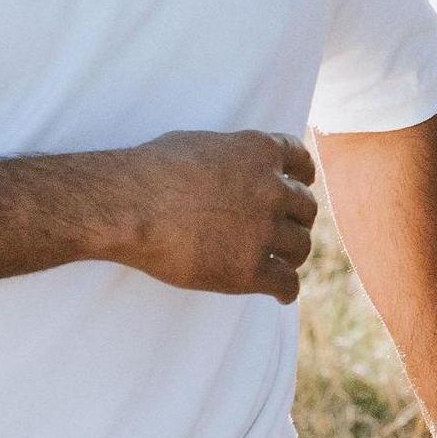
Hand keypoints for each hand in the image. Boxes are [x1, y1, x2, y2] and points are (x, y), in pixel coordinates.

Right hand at [108, 130, 317, 299]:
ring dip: (292, 254)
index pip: (300, 161)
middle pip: (306, 208)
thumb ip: (230, 156)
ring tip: (281, 263)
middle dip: (296, 219)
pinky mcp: (249, 269)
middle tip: (285, 231)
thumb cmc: (151, 171)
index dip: (303, 176)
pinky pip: (286, 283)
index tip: (302, 185)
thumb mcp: (201, 144)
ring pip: (301, 246)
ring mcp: (263, 230)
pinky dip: (286, 289)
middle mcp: (271, 189)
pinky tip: (280, 293)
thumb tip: (231, 167)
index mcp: (259, 152)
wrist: (129, 206)